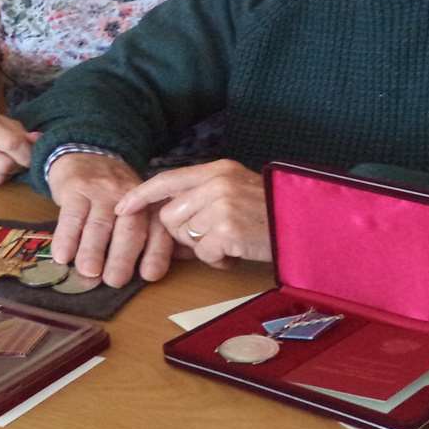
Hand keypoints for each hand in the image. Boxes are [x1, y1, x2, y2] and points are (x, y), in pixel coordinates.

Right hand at [47, 152, 171, 285]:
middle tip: (115, 280)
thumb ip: (145, 235)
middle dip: (123, 256)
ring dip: (94, 250)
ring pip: (99, 224)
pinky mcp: (75, 189)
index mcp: (148, 206)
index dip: (156, 253)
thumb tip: (149, 276)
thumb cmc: (114, 194)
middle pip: (129, 229)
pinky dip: (67, 237)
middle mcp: (129, 199)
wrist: (86, 153)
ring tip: (90, 271)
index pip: (156, 231)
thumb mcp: (137, 206)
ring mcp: (101, 192)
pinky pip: (72, 215)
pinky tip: (62, 256)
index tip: (149, 275)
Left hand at [115, 160, 269, 268]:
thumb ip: (203, 196)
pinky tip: (237, 250)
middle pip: (170, 215)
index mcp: (218, 169)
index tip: (123, 208)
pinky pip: (203, 253)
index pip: (167, 179)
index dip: (141, 195)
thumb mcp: (236, 190)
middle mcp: (216, 183)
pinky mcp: (227, 230)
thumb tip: (167, 219)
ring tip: (230, 241)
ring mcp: (221, 206)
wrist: (305, 223)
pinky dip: (218, 259)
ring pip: (184, 236)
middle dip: (184, 233)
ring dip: (203, 247)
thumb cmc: (270, 211)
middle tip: (212, 236)